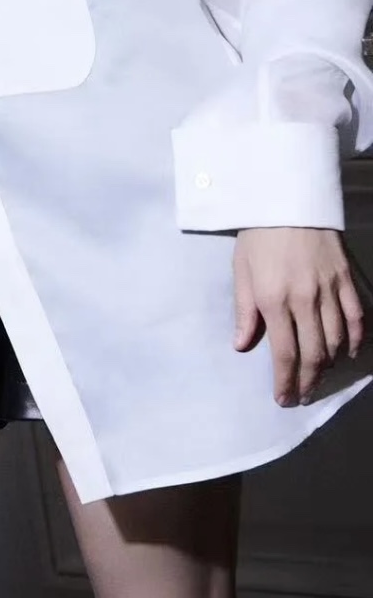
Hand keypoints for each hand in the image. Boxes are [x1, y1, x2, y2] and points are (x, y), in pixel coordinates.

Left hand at [233, 227, 366, 405]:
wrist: (288, 197)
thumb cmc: (257, 234)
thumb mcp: (241, 270)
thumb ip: (244, 311)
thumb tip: (242, 347)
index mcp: (273, 299)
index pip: (285, 354)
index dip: (286, 382)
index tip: (283, 399)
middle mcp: (304, 300)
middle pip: (313, 355)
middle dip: (308, 381)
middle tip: (302, 396)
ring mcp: (329, 290)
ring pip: (336, 341)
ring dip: (328, 364)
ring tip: (318, 376)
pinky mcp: (346, 278)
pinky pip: (356, 317)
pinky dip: (355, 340)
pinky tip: (348, 352)